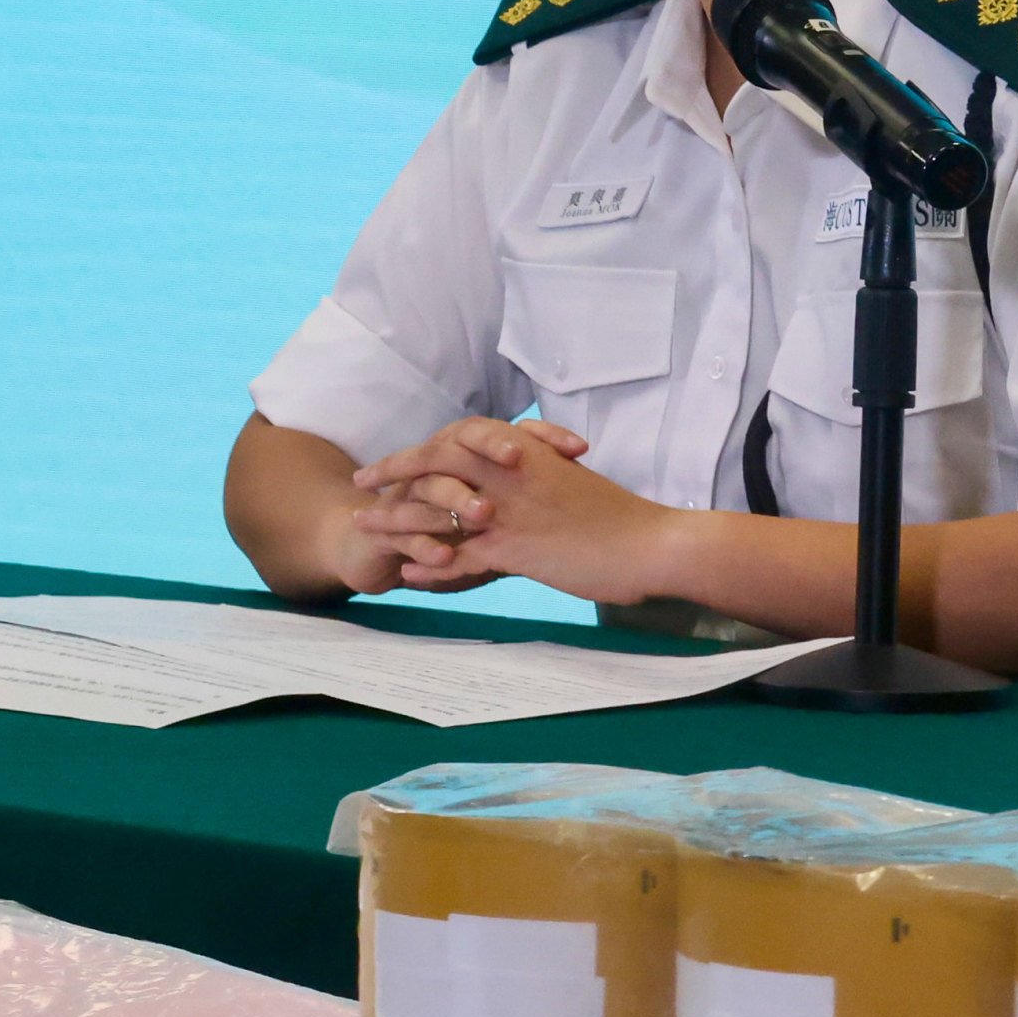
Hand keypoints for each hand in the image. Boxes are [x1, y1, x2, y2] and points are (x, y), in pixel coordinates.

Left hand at [350, 418, 693, 606]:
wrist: (654, 544)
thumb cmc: (620, 519)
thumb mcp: (573, 485)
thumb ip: (540, 478)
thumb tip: (523, 477)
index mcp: (525, 453)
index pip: (460, 440)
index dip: (425, 447)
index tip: (400, 456)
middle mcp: (510, 474)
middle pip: (435, 463)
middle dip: (395, 470)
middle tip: (363, 480)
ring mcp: (509, 510)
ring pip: (436, 510)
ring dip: (397, 520)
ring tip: (364, 527)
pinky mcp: (514, 548)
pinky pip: (457, 556)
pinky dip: (429, 566)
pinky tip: (406, 576)